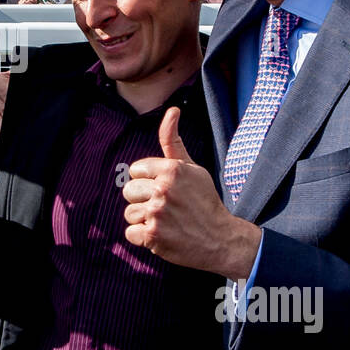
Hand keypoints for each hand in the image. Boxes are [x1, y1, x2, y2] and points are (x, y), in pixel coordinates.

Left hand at [122, 108, 260, 278]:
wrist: (220, 239)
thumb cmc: (204, 201)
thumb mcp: (192, 168)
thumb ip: (173, 141)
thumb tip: (172, 109)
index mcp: (171, 169)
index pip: (135, 170)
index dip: (147, 181)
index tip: (163, 190)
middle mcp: (163, 189)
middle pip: (128, 191)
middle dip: (142, 200)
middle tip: (165, 207)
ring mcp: (157, 213)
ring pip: (129, 213)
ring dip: (143, 220)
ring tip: (165, 222)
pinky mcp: (153, 235)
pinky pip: (130, 233)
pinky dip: (143, 238)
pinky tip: (161, 235)